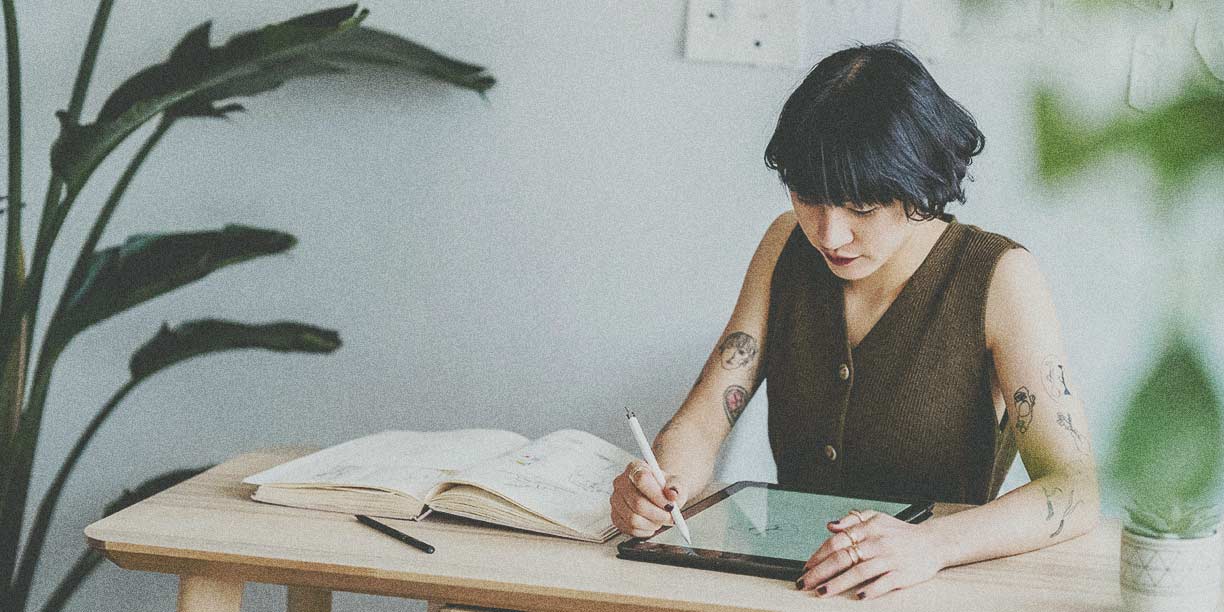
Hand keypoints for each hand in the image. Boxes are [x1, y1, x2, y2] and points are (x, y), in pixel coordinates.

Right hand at [609, 460, 688, 537]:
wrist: (658, 494)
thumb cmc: (665, 487)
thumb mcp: (676, 483)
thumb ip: (676, 487)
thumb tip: (673, 494)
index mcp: (635, 468)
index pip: (641, 479)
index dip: (657, 495)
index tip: (670, 505)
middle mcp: (621, 482)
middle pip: (637, 503)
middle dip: (657, 514)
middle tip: (670, 517)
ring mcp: (616, 500)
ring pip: (633, 519)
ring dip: (652, 523)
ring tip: (661, 519)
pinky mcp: (615, 516)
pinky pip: (629, 529)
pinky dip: (645, 530)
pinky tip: (652, 524)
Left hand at [795, 509, 945, 599]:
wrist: (933, 542)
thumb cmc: (901, 533)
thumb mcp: (877, 518)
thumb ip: (853, 520)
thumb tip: (831, 525)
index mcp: (869, 528)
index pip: (838, 541)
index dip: (819, 555)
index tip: (806, 566)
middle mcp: (878, 543)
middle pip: (844, 558)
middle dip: (820, 571)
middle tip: (805, 582)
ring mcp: (890, 559)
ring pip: (859, 572)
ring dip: (838, 583)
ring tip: (823, 592)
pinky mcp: (903, 574)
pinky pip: (883, 583)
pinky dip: (870, 590)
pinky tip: (857, 597)